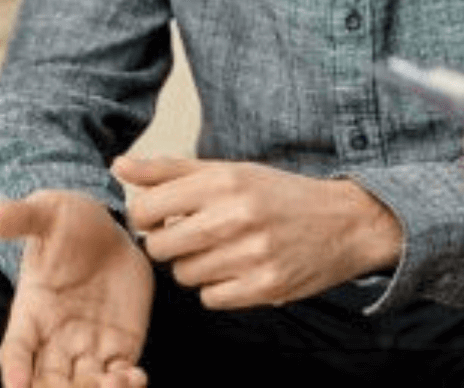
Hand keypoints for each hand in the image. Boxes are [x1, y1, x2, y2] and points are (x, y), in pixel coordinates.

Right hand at [0, 191, 152, 387]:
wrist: (108, 231)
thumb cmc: (68, 223)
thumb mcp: (46, 213)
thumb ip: (23, 217)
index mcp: (30, 312)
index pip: (15, 349)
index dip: (14, 369)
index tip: (16, 384)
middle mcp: (55, 338)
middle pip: (48, 380)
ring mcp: (87, 345)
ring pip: (84, 383)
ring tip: (113, 386)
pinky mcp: (120, 344)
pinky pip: (119, 373)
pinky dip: (126, 383)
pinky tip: (136, 379)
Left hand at [113, 157, 401, 308]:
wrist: (345, 222)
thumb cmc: (281, 195)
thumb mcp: (231, 171)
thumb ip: (171, 170)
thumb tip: (118, 166)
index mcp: (225, 180)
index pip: (146, 209)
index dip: (149, 217)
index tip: (166, 216)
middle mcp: (237, 216)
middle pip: (159, 248)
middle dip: (170, 244)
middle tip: (197, 235)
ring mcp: (251, 254)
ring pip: (183, 276)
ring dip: (197, 266)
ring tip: (226, 250)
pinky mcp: (264, 286)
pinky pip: (210, 298)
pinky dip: (219, 288)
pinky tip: (240, 268)